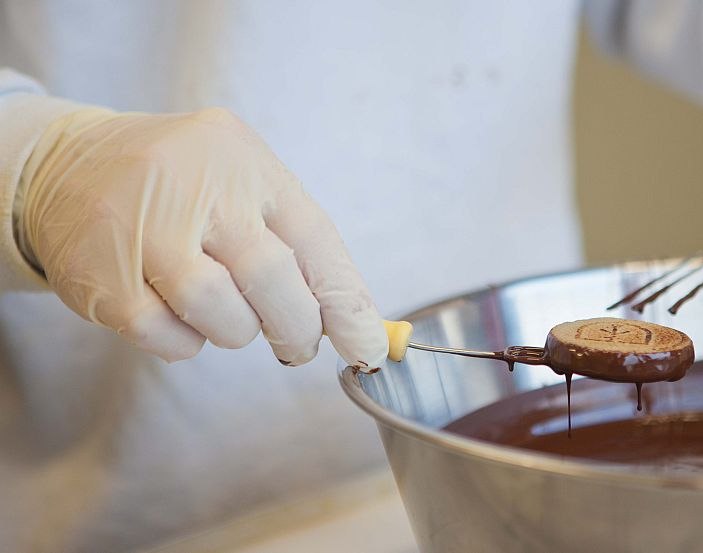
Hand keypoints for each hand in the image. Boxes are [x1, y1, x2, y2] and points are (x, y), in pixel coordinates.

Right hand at [17, 107, 387, 366]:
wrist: (68, 166)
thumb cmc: (179, 186)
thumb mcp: (242, 183)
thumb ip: (296, 245)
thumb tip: (357, 325)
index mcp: (246, 163)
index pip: (315, 239)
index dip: (347, 303)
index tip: (369, 348)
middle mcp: (198, 188)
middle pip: (271, 280)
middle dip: (296, 327)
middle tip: (296, 345)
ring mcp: (145, 229)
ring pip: (221, 314)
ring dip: (236, 332)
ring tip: (226, 314)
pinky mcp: (102, 275)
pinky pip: (168, 338)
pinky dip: (186, 343)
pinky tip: (179, 317)